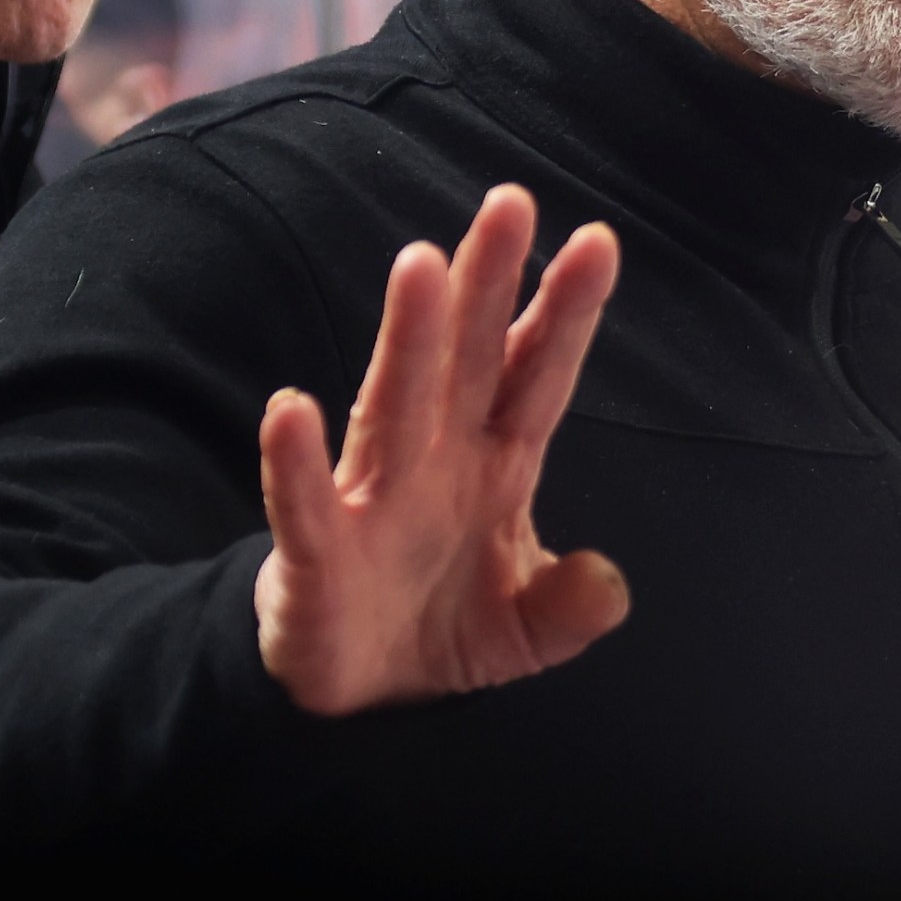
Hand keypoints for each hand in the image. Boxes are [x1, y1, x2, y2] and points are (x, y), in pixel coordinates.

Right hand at [254, 185, 625, 715]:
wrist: (361, 697)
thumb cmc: (447, 629)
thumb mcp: (526, 633)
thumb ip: (569, 610)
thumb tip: (609, 585)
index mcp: (496, 465)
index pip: (535, 375)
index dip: (563, 312)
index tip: (597, 241)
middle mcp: (436, 461)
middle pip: (468, 360)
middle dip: (488, 284)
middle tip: (511, 203)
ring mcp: (373, 499)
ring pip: (394, 403)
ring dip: (408, 338)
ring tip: (421, 263)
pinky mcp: (316, 552)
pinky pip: (305, 500)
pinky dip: (295, 461)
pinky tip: (291, 411)